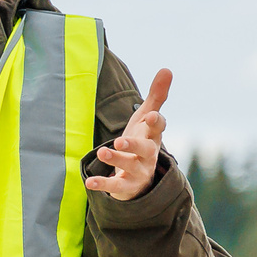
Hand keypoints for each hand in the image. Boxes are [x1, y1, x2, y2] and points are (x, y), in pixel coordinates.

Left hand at [84, 68, 171, 200]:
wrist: (139, 175)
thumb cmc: (142, 140)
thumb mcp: (146, 118)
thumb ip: (156, 96)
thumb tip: (167, 69)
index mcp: (153, 136)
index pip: (159, 128)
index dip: (156, 123)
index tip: (151, 116)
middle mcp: (149, 155)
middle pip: (146, 150)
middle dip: (134, 145)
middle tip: (120, 140)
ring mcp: (139, 172)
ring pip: (130, 167)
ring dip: (116, 160)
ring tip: (102, 152)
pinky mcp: (126, 186)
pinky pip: (116, 187)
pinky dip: (103, 184)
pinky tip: (89, 182)